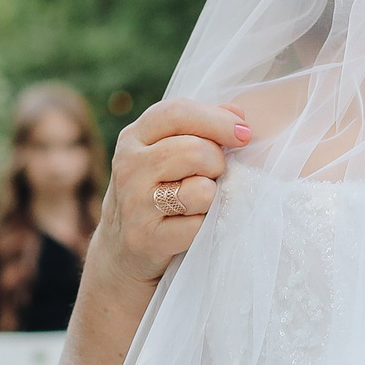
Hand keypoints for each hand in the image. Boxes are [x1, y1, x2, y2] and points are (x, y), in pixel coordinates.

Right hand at [99, 98, 248, 285]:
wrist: (120, 251)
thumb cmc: (156, 193)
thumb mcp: (166, 153)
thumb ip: (199, 128)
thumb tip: (238, 113)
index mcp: (134, 138)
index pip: (177, 113)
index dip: (217, 120)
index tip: (244, 134)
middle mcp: (129, 167)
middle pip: (194, 151)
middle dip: (218, 163)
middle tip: (216, 176)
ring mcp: (134, 204)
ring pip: (201, 190)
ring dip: (212, 197)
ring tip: (199, 202)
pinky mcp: (146, 238)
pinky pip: (198, 226)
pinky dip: (205, 227)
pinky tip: (191, 227)